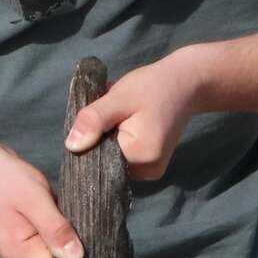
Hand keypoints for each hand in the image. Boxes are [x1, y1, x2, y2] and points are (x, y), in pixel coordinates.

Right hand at [0, 140, 84, 257]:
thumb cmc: (7, 179)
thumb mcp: (35, 199)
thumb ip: (56, 229)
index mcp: (17, 255)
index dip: (80, 253)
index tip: (87, 229)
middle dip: (72, 242)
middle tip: (72, 213)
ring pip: (56, 255)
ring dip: (64, 235)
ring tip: (58, 210)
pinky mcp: (23, 248)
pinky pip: (49, 246)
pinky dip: (57, 232)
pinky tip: (54, 214)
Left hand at [63, 49, 205, 179]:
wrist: (186, 84)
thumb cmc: (153, 86)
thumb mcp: (119, 98)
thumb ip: (94, 120)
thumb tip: (71, 146)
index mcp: (140, 157)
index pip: (97, 158)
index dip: (89, 139)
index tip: (95, 118)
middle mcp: (147, 172)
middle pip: (106, 162)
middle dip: (99, 139)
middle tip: (110, 112)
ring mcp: (151, 173)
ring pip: (113, 161)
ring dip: (108, 141)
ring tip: (120, 118)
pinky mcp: (151, 168)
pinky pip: (124, 160)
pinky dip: (119, 144)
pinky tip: (126, 126)